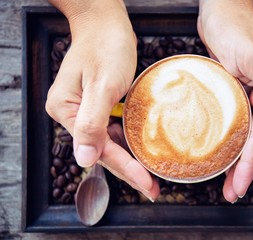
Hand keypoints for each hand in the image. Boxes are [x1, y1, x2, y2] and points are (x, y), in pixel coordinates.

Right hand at [46, 0, 159, 200]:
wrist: (106, 24)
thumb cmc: (105, 47)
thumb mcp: (102, 84)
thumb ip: (92, 123)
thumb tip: (84, 159)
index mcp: (66, 110)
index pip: (99, 148)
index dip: (125, 168)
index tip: (146, 184)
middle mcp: (72, 114)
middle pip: (103, 150)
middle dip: (129, 170)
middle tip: (152, 188)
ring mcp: (83, 111)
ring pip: (109, 143)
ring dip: (130, 160)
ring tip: (150, 176)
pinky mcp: (96, 106)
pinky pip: (112, 130)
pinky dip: (127, 142)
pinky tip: (142, 152)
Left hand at [198, 0, 252, 201]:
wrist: (220, 10)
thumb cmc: (237, 27)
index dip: (250, 164)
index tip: (238, 186)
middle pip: (252, 140)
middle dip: (241, 168)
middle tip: (230, 193)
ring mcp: (246, 95)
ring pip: (240, 133)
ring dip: (231, 157)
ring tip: (222, 181)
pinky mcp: (231, 91)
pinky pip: (229, 120)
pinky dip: (223, 137)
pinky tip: (214, 149)